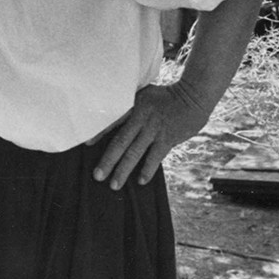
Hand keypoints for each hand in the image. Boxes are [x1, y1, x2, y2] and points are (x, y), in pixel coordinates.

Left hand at [93, 83, 209, 190]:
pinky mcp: (168, 138)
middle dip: (108, 160)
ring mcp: (154, 129)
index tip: (86, 145)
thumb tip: (112, 119)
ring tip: (114, 185)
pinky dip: (147, 169)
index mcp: (133, 105)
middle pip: (120, 141)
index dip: (99, 133)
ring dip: (124, 170)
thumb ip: (130, 106)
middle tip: (97, 176)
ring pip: (135, 153)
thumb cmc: (165, 96)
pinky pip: (155, 157)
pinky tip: (141, 181)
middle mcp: (141, 117)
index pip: (112, 120)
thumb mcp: (144, 94)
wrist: (193, 95)